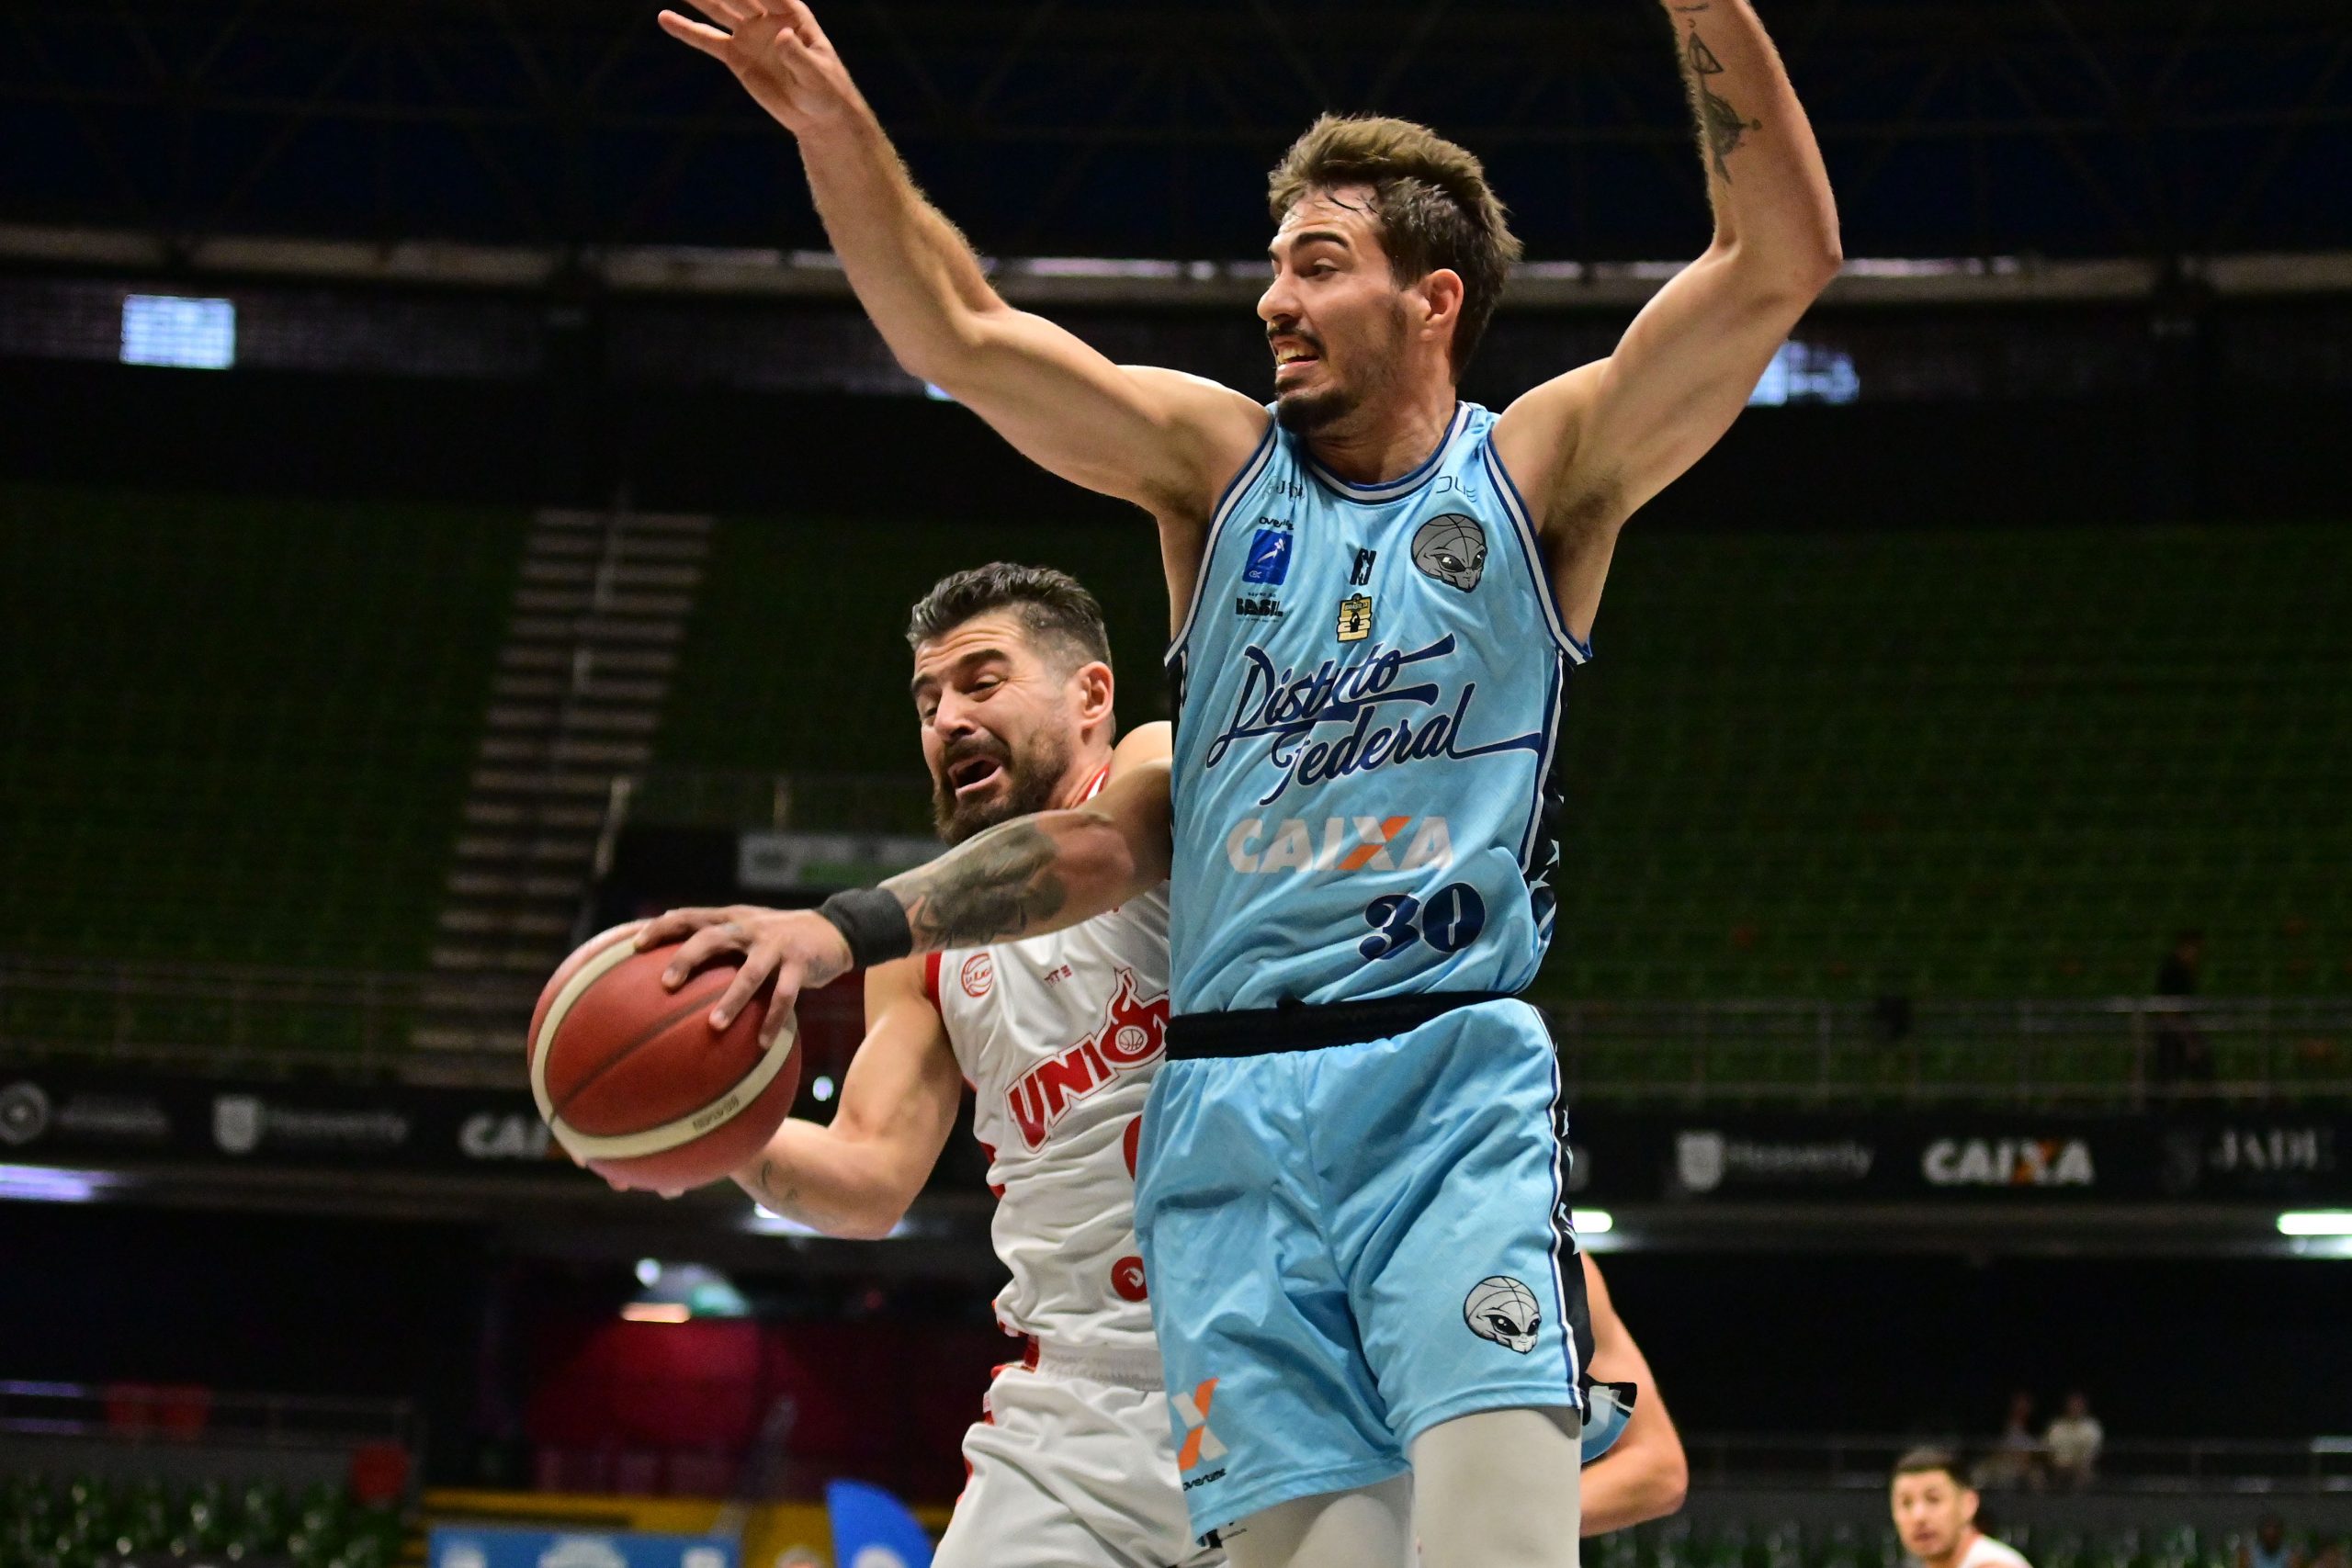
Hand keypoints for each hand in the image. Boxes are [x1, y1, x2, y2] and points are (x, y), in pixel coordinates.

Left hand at [633, 904, 855, 1045]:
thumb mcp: (748, 931)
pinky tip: (761, 1044)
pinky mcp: (801, 963)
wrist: (836, 930)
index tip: (634, 946)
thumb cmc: (779, 938)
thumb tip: (670, 966)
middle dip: (688, 959)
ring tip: (715, 1026)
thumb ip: (717, 942)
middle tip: (666, 985)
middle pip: (713, 938)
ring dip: (732, 1000)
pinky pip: (785, 996)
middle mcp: (750, 928)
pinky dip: (773, 1020)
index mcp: (732, 919)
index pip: (690, 916)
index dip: (662, 927)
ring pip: (750, 972)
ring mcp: (777, 945)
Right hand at [657, 0, 865, 138]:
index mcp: (791, 13)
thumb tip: (782, 35)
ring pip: (718, 10)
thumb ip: (799, 55)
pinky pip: (708, 40)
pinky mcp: (736, 56)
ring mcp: (749, 34)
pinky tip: (665, 18)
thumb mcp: (817, 75)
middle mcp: (767, 17)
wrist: (817, 115)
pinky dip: (687, 30)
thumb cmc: (826, 91)